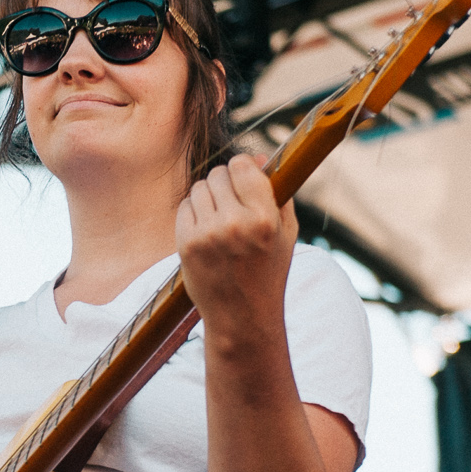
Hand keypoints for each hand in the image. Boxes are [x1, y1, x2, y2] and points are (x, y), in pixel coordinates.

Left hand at [176, 153, 297, 339]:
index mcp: (264, 218)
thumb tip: (256, 156)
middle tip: (231, 204)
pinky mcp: (186, 244)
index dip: (242, 168)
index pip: (242, 166)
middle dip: (224, 183)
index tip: (243, 179)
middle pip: (218, 174)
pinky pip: (185, 207)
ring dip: (208, 196)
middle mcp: (235, 224)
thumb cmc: (268, 271)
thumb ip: (276, 191)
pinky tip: (205, 230)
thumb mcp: (286, 232)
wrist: (241, 315)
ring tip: (219, 218)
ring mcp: (208, 234)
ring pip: (199, 188)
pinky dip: (193, 212)